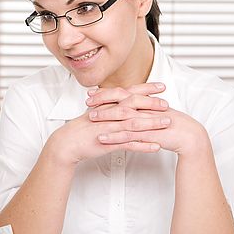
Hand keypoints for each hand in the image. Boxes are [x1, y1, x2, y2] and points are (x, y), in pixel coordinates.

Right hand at [46, 86, 171, 164]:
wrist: (67, 143)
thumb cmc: (82, 129)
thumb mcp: (96, 112)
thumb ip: (110, 105)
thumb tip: (122, 99)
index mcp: (108, 105)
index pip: (129, 92)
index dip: (146, 88)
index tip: (161, 86)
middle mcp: (109, 114)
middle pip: (133, 105)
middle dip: (152, 103)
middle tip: (167, 104)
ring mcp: (109, 128)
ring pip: (134, 124)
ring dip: (152, 123)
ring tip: (167, 123)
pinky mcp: (108, 143)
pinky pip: (128, 144)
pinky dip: (143, 145)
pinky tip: (156, 147)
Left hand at [85, 83, 209, 156]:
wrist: (190, 137)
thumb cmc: (175, 127)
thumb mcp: (157, 115)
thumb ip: (145, 110)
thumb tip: (133, 108)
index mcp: (147, 103)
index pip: (124, 94)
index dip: (108, 93)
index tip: (93, 92)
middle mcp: (146, 109)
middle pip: (121, 101)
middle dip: (102, 101)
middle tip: (88, 101)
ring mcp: (146, 121)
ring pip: (122, 117)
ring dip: (105, 117)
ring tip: (91, 119)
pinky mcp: (148, 134)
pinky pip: (128, 135)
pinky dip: (114, 136)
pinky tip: (102, 138)